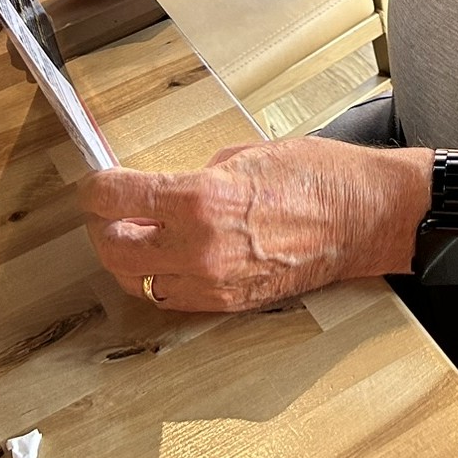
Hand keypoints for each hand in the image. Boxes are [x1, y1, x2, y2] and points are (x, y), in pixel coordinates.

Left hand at [77, 137, 430, 311]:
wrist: (364, 217)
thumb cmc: (318, 176)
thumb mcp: (248, 154)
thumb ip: (199, 174)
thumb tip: (167, 188)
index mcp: (202, 198)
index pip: (118, 199)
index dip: (95, 189)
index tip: (93, 183)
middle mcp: (199, 247)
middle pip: (114, 248)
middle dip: (103, 226)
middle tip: (107, 209)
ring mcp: (213, 283)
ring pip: (137, 281)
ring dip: (128, 257)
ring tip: (136, 234)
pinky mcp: (228, 303)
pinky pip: (172, 297)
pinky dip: (160, 278)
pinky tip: (169, 256)